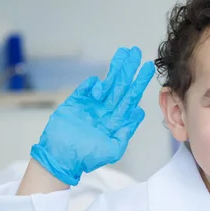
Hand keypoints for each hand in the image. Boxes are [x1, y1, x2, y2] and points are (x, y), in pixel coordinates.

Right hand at [30, 47, 154, 184]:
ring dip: (114, 68)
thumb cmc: (87, 157)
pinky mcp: (75, 102)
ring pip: (106, 82)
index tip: (148, 67)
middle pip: (120, 85)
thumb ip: (126, 131)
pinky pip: (85, 89)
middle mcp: (106, 109)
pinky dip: (92, 85)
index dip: (139, 81)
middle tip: (136, 51)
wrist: (61, 159)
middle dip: (128, 68)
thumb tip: (138, 112)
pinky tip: (98, 84)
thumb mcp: (113, 148)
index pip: (131, 96)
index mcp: (116, 118)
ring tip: (123, 53)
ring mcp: (91, 104)